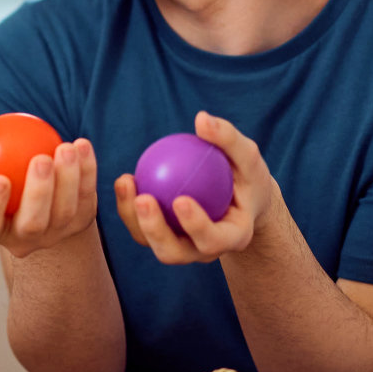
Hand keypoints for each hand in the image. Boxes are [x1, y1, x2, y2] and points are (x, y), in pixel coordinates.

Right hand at [0, 102, 98, 257]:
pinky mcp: (80, 223)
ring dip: (68, 179)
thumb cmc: (5, 169)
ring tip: (66, 148)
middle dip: (39, 193)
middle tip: (41, 159)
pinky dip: (87, 172)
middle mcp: (26, 238)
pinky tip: (82, 145)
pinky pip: (87, 198)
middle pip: (33, 223)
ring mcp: (56, 234)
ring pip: (64, 212)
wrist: (40, 193)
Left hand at [114, 110, 276, 263]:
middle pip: (175, 253)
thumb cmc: (246, 174)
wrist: (240, 197)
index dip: (196, 226)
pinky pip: (142, 227)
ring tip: (126, 183)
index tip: (181, 200)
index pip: (213, 239)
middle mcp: (205, 251)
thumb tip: (202, 118)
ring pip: (151, 243)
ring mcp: (182, 248)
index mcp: (233, 237)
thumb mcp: (247, 156)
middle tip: (144, 199)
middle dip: (155, 231)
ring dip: (133, 218)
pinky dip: (130, 206)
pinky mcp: (163, 238)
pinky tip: (125, 179)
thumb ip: (228, 139)